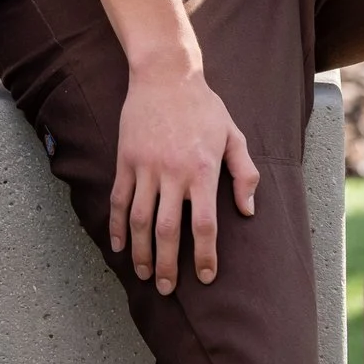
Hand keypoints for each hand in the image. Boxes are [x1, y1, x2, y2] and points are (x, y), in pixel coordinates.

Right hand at [110, 64, 259, 293]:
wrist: (165, 75)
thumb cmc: (204, 106)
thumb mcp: (234, 135)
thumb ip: (245, 173)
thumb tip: (248, 211)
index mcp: (203, 171)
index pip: (204, 225)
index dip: (205, 255)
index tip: (205, 277)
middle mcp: (172, 173)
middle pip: (168, 230)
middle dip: (168, 264)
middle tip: (167, 288)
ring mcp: (145, 167)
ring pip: (139, 219)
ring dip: (141, 251)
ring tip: (145, 274)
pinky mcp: (125, 159)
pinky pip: (118, 199)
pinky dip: (115, 225)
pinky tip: (119, 246)